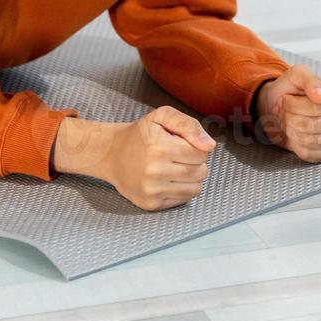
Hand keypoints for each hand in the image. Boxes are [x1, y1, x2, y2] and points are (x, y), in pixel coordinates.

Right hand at [62, 107, 215, 210]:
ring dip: (190, 178)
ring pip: (196, 189)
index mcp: (160, 147)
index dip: (194, 147)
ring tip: (174, 168)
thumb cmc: (139, 135)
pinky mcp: (151, 204)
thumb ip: (188, 125)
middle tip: (176, 156)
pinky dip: (180, 190)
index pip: (201, 153)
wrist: (111, 154)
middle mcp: (156, 171)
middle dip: (194, 163)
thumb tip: (209, 146)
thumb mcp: (161, 116)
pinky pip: (183, 200)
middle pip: (201, 172)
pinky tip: (167, 180)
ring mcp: (152, 190)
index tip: (179, 144)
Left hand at [254, 64, 320, 162]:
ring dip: (292, 131)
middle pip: (311, 125)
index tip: (288, 99)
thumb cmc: (292, 90)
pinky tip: (298, 134)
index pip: (316, 108)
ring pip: (308, 141)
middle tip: (288, 111)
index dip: (294, 105)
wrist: (281, 107)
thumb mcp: (297, 75)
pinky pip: (309, 154)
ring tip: (292, 121)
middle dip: (291, 118)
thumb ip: (310, 80)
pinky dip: (296, 144)